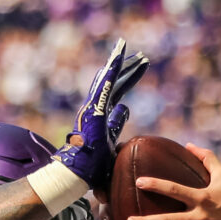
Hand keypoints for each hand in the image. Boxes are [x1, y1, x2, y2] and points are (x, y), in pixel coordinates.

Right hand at [54, 38, 149, 189]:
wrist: (79, 171)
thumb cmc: (94, 162)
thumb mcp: (113, 138)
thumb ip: (117, 122)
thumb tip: (126, 108)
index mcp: (101, 113)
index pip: (118, 91)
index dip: (129, 78)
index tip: (140, 67)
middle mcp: (96, 107)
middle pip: (114, 82)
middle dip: (128, 68)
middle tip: (141, 55)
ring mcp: (93, 107)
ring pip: (107, 80)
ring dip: (118, 64)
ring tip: (126, 47)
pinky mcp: (93, 110)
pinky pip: (104, 88)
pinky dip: (110, 74)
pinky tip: (118, 59)